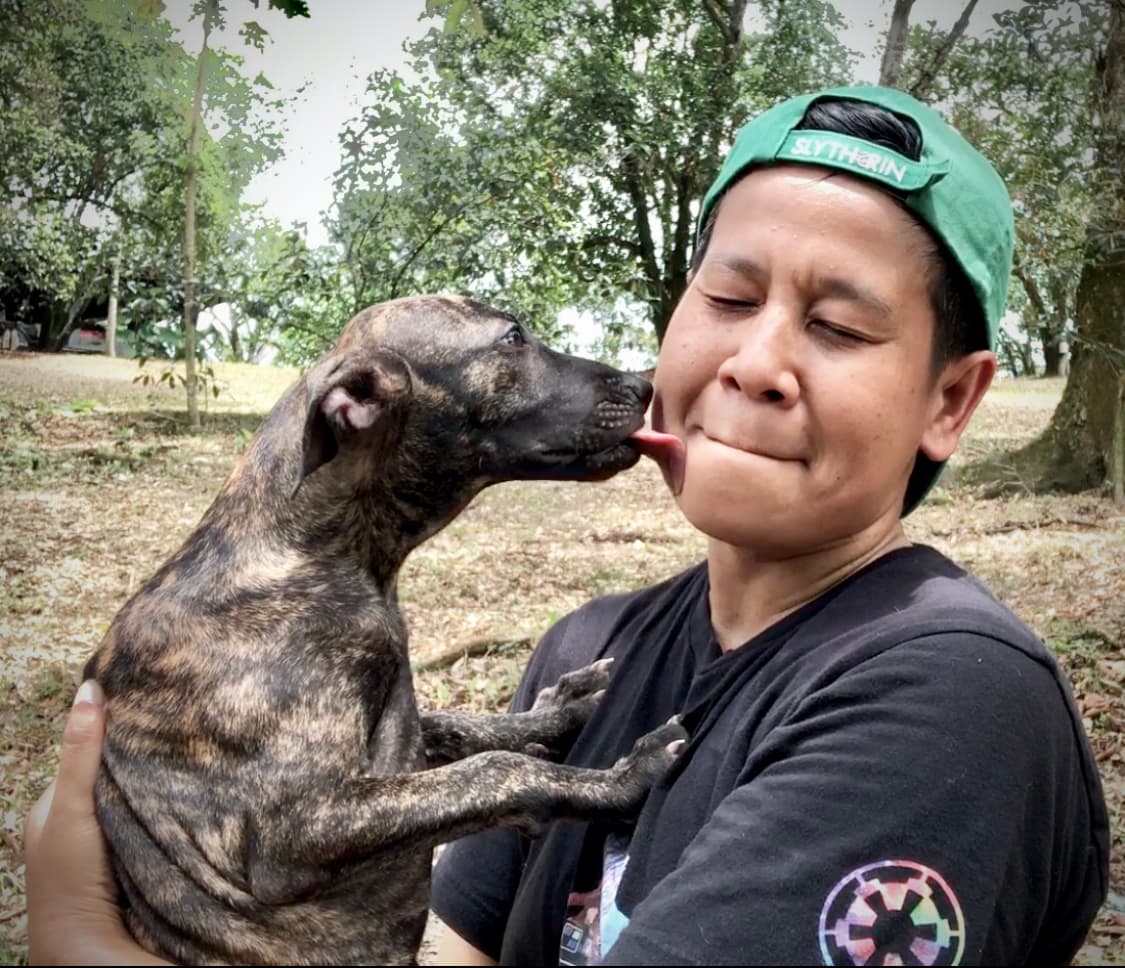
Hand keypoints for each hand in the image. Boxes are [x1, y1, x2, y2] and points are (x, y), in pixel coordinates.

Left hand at [23, 680, 168, 965]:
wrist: (92, 948)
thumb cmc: (71, 877)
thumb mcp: (71, 807)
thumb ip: (81, 753)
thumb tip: (91, 687)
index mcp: (55, 805)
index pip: (90, 751)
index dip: (116, 728)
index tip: (153, 704)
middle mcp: (79, 821)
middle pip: (116, 774)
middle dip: (142, 756)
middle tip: (182, 730)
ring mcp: (107, 843)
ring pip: (136, 798)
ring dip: (159, 785)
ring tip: (194, 756)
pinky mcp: (133, 861)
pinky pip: (153, 822)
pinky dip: (168, 811)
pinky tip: (192, 797)